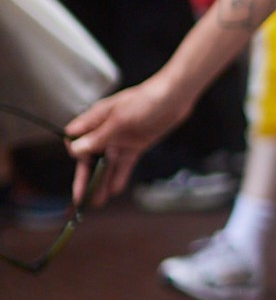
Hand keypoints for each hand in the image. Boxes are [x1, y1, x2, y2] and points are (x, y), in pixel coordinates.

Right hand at [66, 73, 188, 199]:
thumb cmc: (145, 100)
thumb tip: (75, 150)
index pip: (76, 138)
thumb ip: (98, 137)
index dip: (75, 153)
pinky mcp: (135, 145)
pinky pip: (124, 164)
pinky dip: (119, 176)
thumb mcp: (119, 120)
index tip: (78, 165)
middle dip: (85, 177)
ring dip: (101, 182)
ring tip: (96, 202)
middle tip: (80, 199)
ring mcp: (120, 139)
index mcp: (96, 119)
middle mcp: (105, 131)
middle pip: (90, 157)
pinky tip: (114, 190)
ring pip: (107, 164)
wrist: (174, 97)